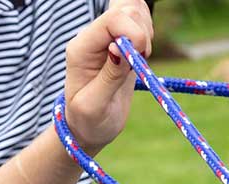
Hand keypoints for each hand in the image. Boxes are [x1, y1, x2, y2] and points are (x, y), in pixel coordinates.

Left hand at [63, 0, 153, 154]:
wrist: (88, 126)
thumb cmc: (88, 121)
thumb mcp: (94, 106)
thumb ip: (108, 76)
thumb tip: (120, 48)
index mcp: (81, 49)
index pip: (112, 19)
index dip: (134, 32)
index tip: (142, 57)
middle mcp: (93, 37)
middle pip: (126, 8)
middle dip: (142, 31)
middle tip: (141, 59)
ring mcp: (107, 36)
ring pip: (134, 8)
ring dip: (146, 29)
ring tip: (141, 57)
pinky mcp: (121, 40)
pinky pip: (138, 18)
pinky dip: (147, 30)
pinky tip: (142, 52)